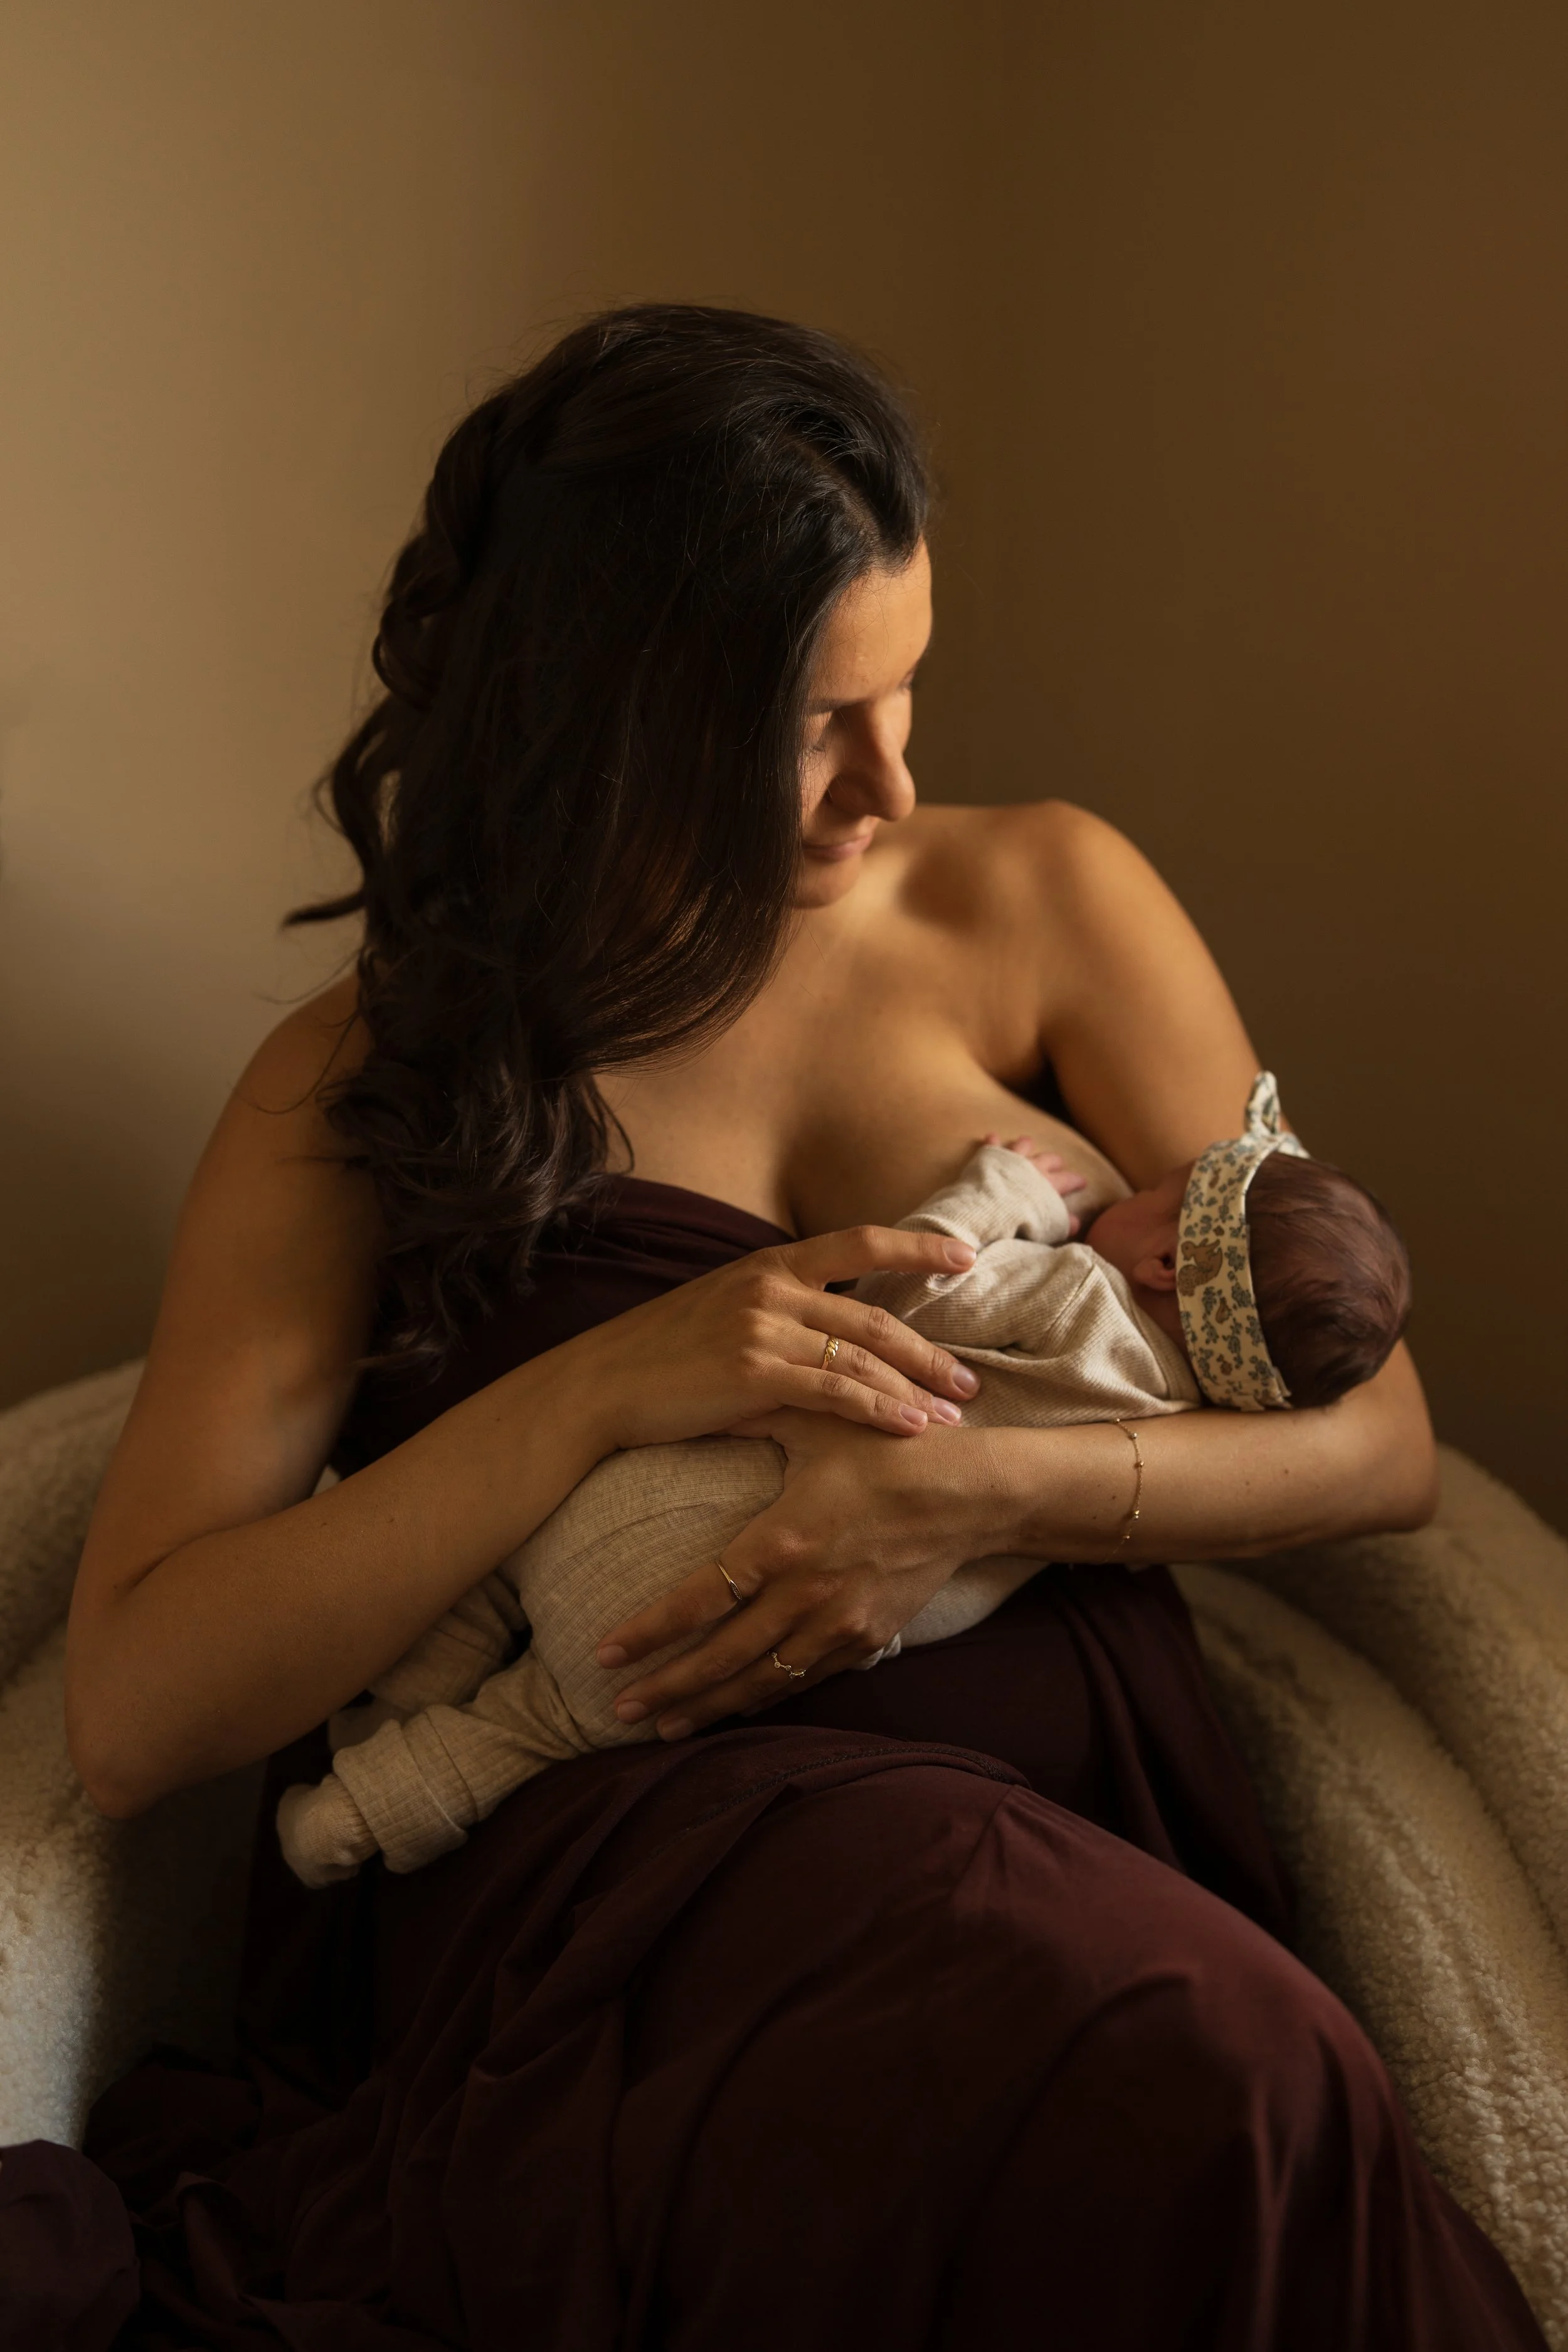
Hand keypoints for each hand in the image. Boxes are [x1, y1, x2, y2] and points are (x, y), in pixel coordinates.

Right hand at [569, 1225, 983, 1455]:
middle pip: (874, 1314)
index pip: (860, 1242)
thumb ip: (777, 1307)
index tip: (966, 1257)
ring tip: (952, 1417)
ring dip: (914, 1388)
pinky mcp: (753, 1372)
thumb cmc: (661, 1355)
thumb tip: (829, 1327)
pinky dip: (878, 1409)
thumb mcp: (722, 1307)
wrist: (599, 1384)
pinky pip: (833, 1390)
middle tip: (969, 1382)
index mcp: (769, 1263)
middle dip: (929, 1352)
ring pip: (862, 1355)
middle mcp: (772, 1287)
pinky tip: (909, 1428)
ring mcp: (762, 1327)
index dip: (918, 1248)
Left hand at [595, 1409, 1012, 1736]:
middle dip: (667, 1689)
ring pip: (763, 1682)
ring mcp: (840, 1624)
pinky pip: (807, 1679)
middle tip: (619, 1709)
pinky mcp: (868, 1638)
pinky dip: (767, 1696)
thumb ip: (751, 1414)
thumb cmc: (891, 1449)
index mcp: (784, 1541)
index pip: (701, 1599)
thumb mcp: (816, 1422)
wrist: (973, 1494)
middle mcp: (807, 1593)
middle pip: (722, 1659)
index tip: (605, 1653)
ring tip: (665, 1726)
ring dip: (711, 1707)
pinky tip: (738, 1705)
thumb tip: (694, 1395)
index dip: (650, 1632)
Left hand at [983, 1131, 1086, 1233]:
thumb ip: (1061, 1223)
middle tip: (1059, 1162)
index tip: (1083, 1181)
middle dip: (1055, 1161)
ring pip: (1023, 1146)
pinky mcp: (992, 1158)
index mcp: (1048, 1184)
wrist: (991, 1208)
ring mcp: (1012, 1159)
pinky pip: (992, 1146)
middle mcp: (1033, 1167)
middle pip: (1049, 1159)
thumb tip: (1076, 1223)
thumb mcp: (1046, 1226)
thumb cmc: (1020, 1220)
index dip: (1076, 1181)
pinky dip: (992, 1141)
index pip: (1068, 1180)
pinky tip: (991, 1136)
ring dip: (1026, 1144)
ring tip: (1027, 1141)